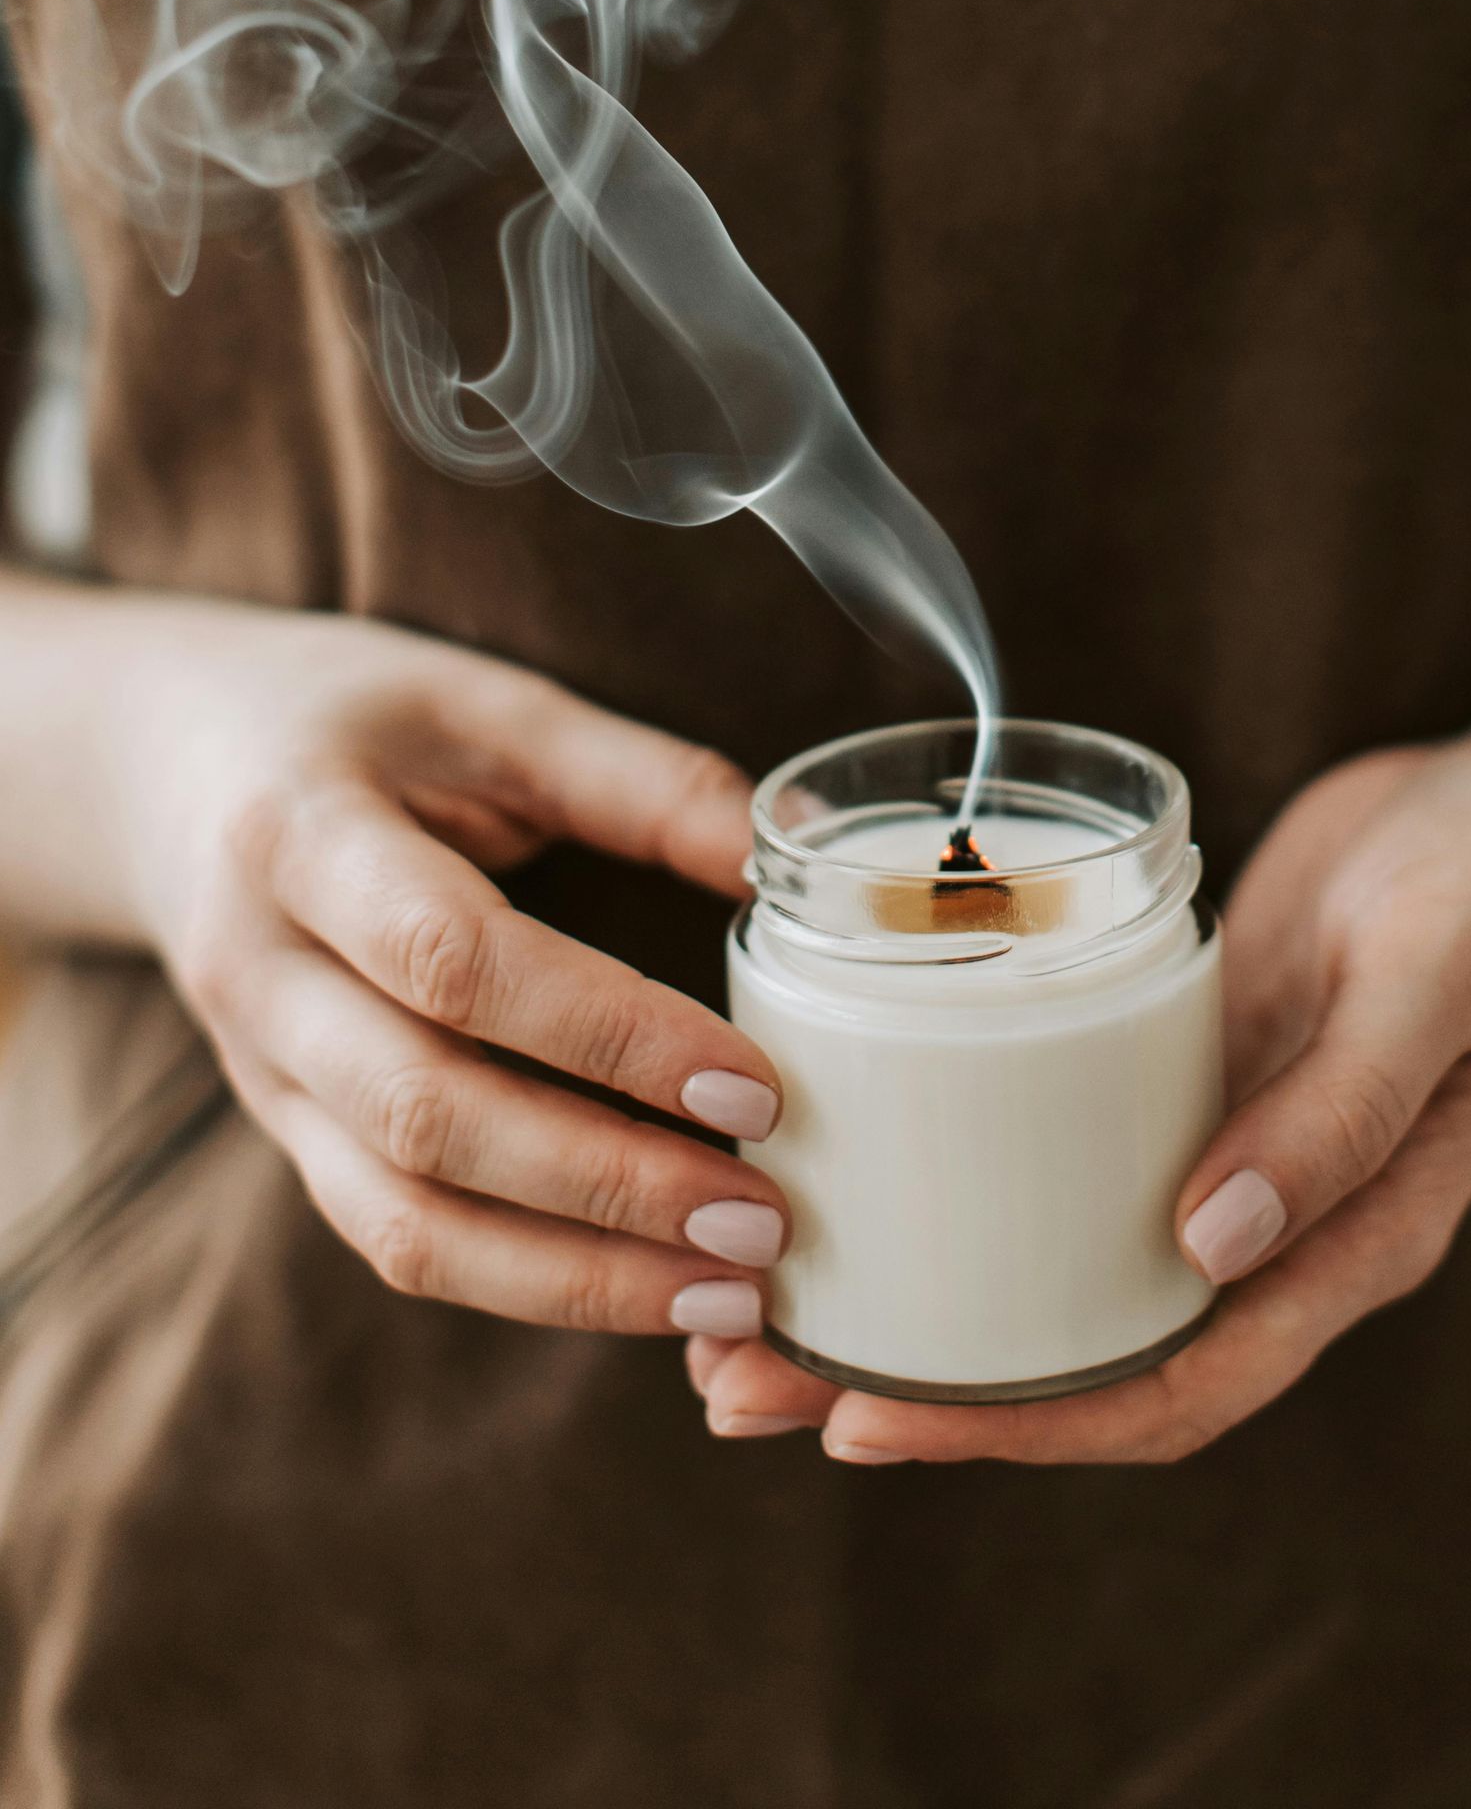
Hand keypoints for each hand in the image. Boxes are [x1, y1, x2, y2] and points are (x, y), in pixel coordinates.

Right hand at [108, 597, 785, 1339]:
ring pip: (402, 1220)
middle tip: (761, 1221)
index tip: (750, 1082)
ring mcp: (262, 1075)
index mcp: (299, 838)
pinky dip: (524, 1282)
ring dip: (573, 1276)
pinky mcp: (286, 1136)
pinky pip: (397, 1238)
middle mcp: (260, 975)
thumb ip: (635, 777)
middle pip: (427, 1117)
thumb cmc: (348, 719)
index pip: (454, 959)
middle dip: (607, 1185)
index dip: (607, 1033)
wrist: (164, 767)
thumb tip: (781, 856)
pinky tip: (644, 1288)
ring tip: (726, 1293)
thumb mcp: (484, 703)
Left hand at [689, 734, 1470, 1458]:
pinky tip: (853, 1165)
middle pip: (1078, 1356)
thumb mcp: (1434, 977)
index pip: (1171, 1388)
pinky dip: (953, 1184)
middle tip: (738, 1383)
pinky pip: (1051, 1161)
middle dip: (914, 1387)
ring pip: (1048, 1270)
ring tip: (743, 1309)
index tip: (866, 1421)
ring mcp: (1217, 1157)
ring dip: (908, 1297)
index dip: (1017, 1427)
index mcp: (1347, 1244)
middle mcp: (1268, 1227)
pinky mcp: (1175, 1079)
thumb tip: (1209, 1248)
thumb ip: (1340, 1110)